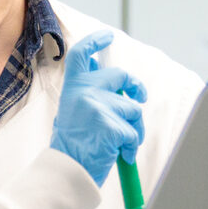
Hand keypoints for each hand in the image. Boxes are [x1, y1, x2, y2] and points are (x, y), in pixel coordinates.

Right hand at [50, 31, 146, 185]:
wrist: (67, 172)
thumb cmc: (73, 145)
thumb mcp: (73, 111)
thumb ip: (88, 92)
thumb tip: (108, 76)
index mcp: (73, 87)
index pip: (83, 54)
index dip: (96, 41)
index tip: (108, 36)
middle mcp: (84, 92)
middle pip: (120, 76)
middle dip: (135, 87)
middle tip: (141, 96)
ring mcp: (98, 107)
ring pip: (133, 109)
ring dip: (134, 127)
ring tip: (122, 144)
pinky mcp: (111, 125)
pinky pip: (134, 132)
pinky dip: (132, 146)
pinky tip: (121, 155)